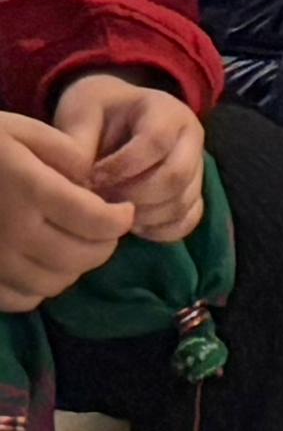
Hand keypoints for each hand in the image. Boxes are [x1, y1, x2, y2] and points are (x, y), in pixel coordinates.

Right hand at [0, 118, 130, 313]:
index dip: (121, 220)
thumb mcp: (20, 130)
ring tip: (72, 243)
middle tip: (102, 229)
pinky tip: (40, 263)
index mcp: (29, 191)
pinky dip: (40, 287)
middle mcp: (11, 232)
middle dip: (104, 244)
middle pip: (81, 257)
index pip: (97, 221)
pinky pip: (21, 299)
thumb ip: (65, 151)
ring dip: (74, 267)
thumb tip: (94, 181)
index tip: (122, 210)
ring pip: (55, 282)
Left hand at [51, 77, 204, 242]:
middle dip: (133, 197)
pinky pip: (188, 220)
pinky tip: (133, 224)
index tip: (92, 178)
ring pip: (181, 202)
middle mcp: (191, 137)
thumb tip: (81, 184)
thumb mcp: (80, 113)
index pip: (155, 142)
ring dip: (143, 216)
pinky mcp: (194, 191)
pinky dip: (160, 230)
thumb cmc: (97, 113)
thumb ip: (78, 144)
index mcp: (165, 111)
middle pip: (175, 177)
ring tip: (112, 212)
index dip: (121, 167)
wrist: (117, 114)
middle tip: (101, 201)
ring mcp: (197, 166)